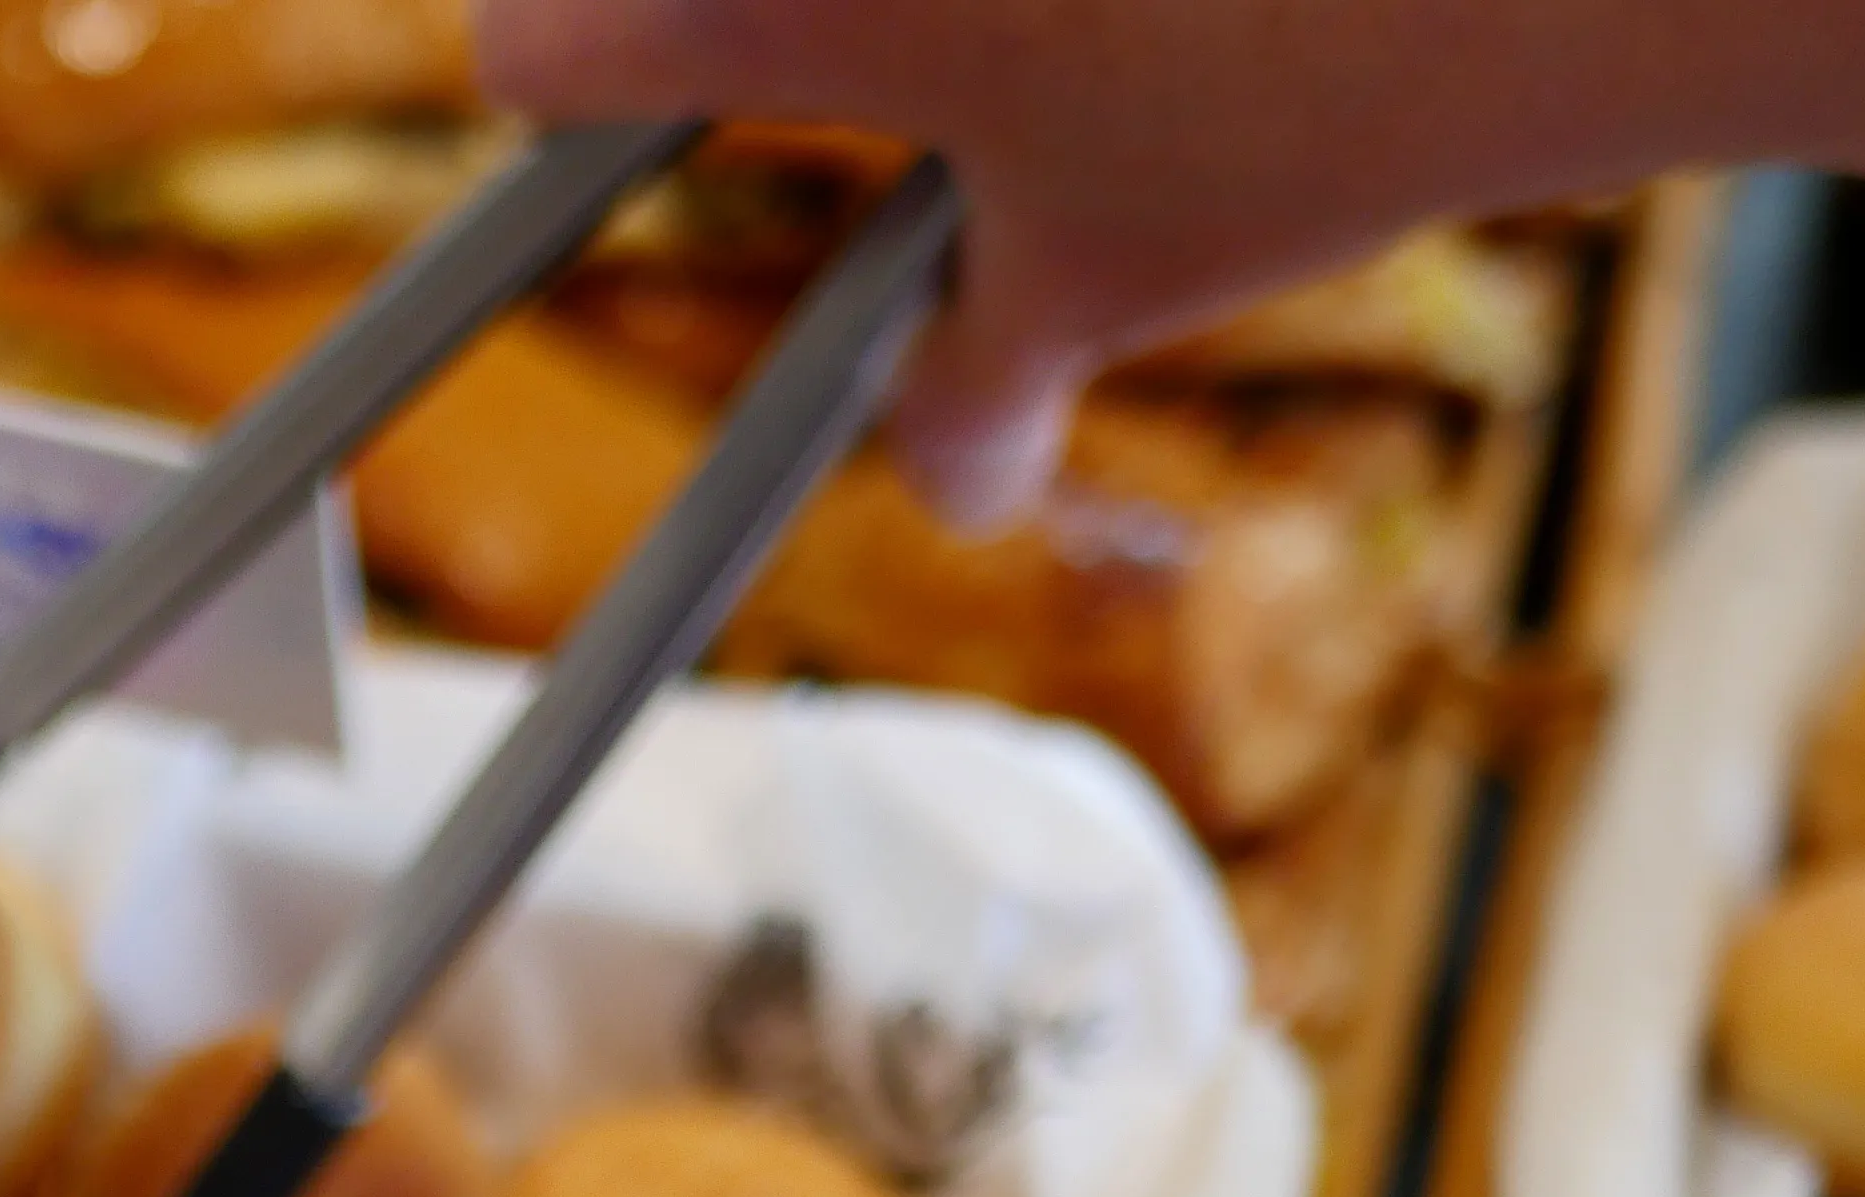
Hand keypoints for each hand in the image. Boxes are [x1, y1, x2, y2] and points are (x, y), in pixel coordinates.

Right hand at [474, 0, 1864, 521]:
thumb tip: (957, 482)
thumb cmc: (1333, 83)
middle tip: (897, 79)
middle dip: (768, 28)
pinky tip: (1176, 4)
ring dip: (959, 21)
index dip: (562, 99)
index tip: (598, 116)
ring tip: (1097, 45)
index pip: (531, 46)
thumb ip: (982, 370)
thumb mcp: (1125, 261)